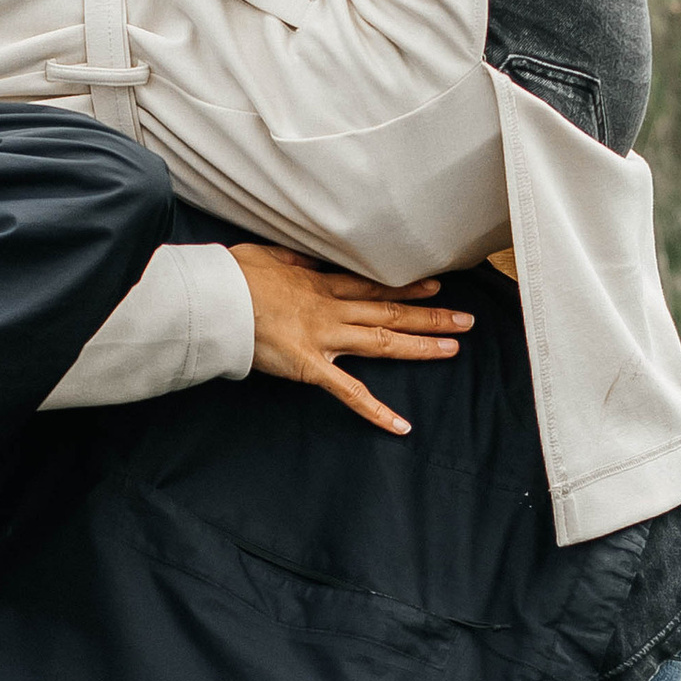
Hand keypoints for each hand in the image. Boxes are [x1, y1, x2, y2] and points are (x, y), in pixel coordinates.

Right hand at [231, 243, 471, 436]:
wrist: (214, 297)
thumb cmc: (234, 273)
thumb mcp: (269, 255)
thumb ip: (295, 261)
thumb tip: (307, 259)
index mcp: (320, 283)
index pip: (373, 285)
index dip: (407, 286)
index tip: (435, 284)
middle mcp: (331, 309)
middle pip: (390, 311)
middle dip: (431, 315)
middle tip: (466, 319)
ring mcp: (324, 338)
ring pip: (382, 341)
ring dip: (420, 345)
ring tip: (453, 347)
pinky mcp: (310, 366)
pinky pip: (348, 392)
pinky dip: (375, 410)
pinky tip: (401, 425)